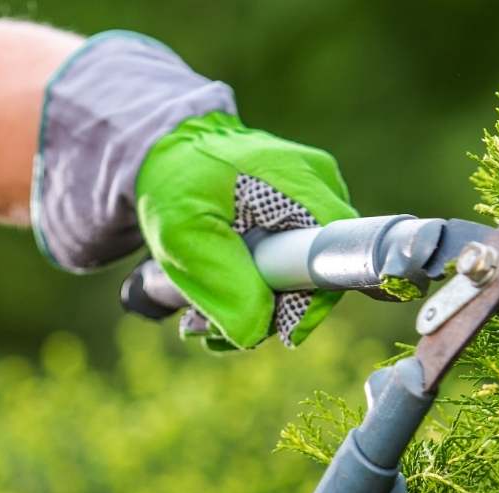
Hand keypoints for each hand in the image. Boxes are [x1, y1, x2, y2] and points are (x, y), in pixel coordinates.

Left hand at [31, 33, 354, 348]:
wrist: (164, 151)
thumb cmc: (174, 182)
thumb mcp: (184, 234)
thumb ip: (223, 284)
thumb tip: (254, 335)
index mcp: (303, 184)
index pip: (334, 259)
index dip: (307, 305)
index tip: (267, 330)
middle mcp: (319, 190)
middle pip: (316, 277)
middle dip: (266, 315)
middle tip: (209, 330)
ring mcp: (310, 204)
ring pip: (299, 281)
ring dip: (251, 311)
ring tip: (198, 321)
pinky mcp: (295, 218)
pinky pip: (287, 269)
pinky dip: (250, 292)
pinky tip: (214, 302)